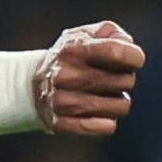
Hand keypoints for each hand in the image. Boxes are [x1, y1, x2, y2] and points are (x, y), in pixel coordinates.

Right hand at [38, 21, 141, 137]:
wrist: (27, 85)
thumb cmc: (69, 58)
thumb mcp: (85, 35)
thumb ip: (112, 34)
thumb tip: (128, 48)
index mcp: (74, 49)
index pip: (117, 53)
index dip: (134, 58)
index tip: (130, 61)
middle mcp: (67, 75)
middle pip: (126, 81)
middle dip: (124, 79)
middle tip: (109, 79)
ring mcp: (63, 101)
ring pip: (121, 107)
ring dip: (117, 102)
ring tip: (103, 97)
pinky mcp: (61, 123)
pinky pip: (106, 127)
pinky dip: (107, 122)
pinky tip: (98, 115)